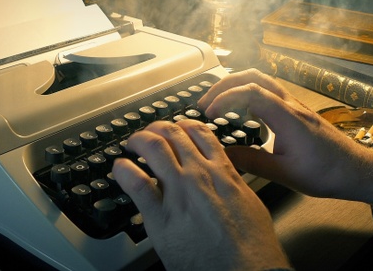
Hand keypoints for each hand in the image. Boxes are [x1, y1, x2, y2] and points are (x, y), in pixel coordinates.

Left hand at [112, 119, 289, 269]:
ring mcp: (179, 194)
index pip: (198, 132)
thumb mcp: (249, 202)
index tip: (175, 128)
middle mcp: (199, 176)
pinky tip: (120, 169)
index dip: (182, 125)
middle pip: (172, 134)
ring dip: (139, 140)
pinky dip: (124, 171)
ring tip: (132, 144)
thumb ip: (232, 183)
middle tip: (149, 133)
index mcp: (222, 172)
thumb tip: (224, 174)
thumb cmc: (252, 246)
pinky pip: (137, 184)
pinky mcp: (161, 218)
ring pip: (153, 149)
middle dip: (156, 128)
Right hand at [198, 68, 372, 207]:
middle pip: (253, 77)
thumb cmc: (326, 172)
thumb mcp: (285, 174)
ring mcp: (293, 104)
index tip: (210, 114)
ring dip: (235, 86)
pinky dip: (246, 93)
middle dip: (224, 85)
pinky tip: (239, 110)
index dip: (225, 98)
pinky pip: (267, 91)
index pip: (251, 92)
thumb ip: (252, 162)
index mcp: (288, 117)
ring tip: (217, 103)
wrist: (356, 170)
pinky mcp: (294, 109)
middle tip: (205, 103)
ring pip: (261, 80)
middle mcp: (290, 104)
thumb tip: (223, 153)